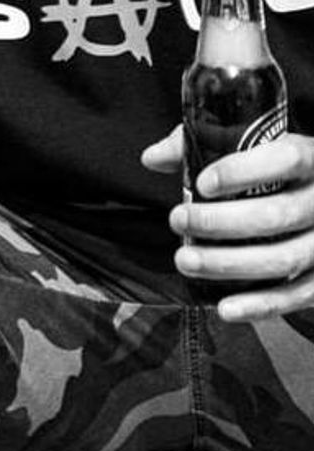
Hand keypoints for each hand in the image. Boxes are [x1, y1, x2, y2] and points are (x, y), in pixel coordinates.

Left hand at [142, 125, 313, 320]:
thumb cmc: (275, 166)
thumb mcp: (248, 143)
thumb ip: (202, 144)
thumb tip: (153, 158)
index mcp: (310, 158)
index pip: (284, 160)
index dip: (242, 172)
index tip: (201, 184)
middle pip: (277, 215)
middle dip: (221, 222)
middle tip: (178, 220)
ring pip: (285, 258)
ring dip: (230, 264)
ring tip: (186, 261)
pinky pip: (300, 295)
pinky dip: (262, 305)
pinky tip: (226, 307)